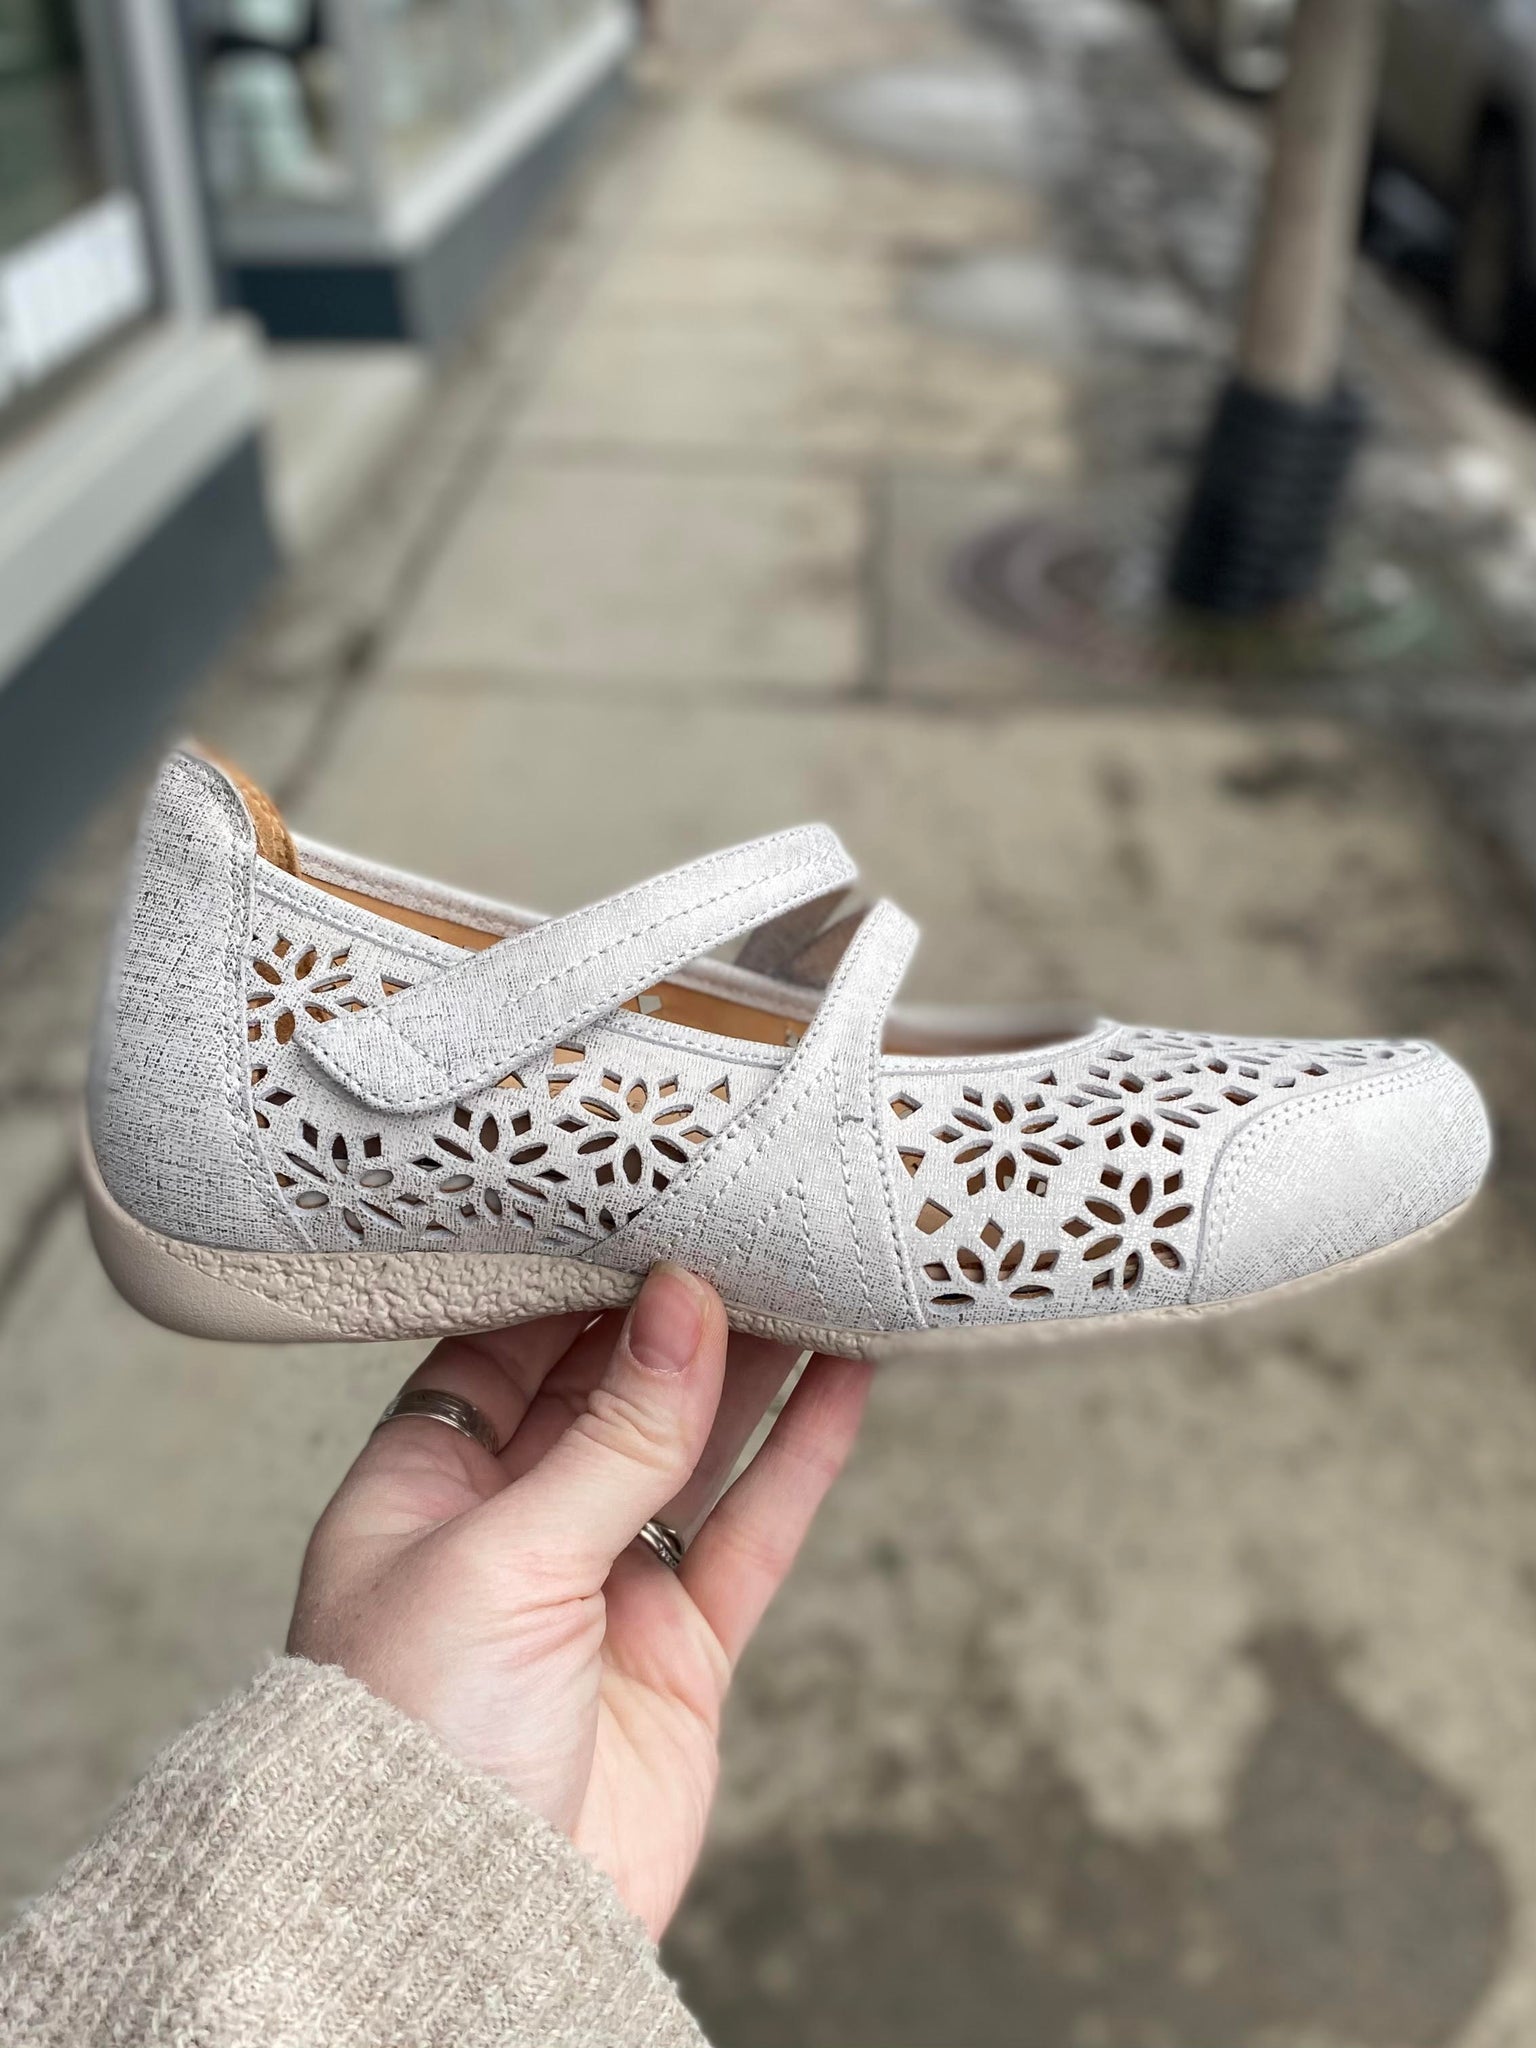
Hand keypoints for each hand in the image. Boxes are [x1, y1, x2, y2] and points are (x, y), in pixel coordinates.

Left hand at [288, 1266, 871, 1935]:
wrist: (463, 1925)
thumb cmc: (412, 1746)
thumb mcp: (502, 1559)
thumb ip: (610, 1436)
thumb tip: (680, 1302)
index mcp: (424, 1487)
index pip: (506, 1347)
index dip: (580, 1279)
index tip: (649, 1207)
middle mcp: (512, 1527)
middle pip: (610, 1389)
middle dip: (677, 1312)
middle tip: (749, 1224)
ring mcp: (600, 1588)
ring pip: (694, 1449)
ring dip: (753, 1368)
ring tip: (815, 1275)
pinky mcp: (678, 1651)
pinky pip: (750, 1532)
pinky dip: (801, 1457)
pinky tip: (844, 1382)